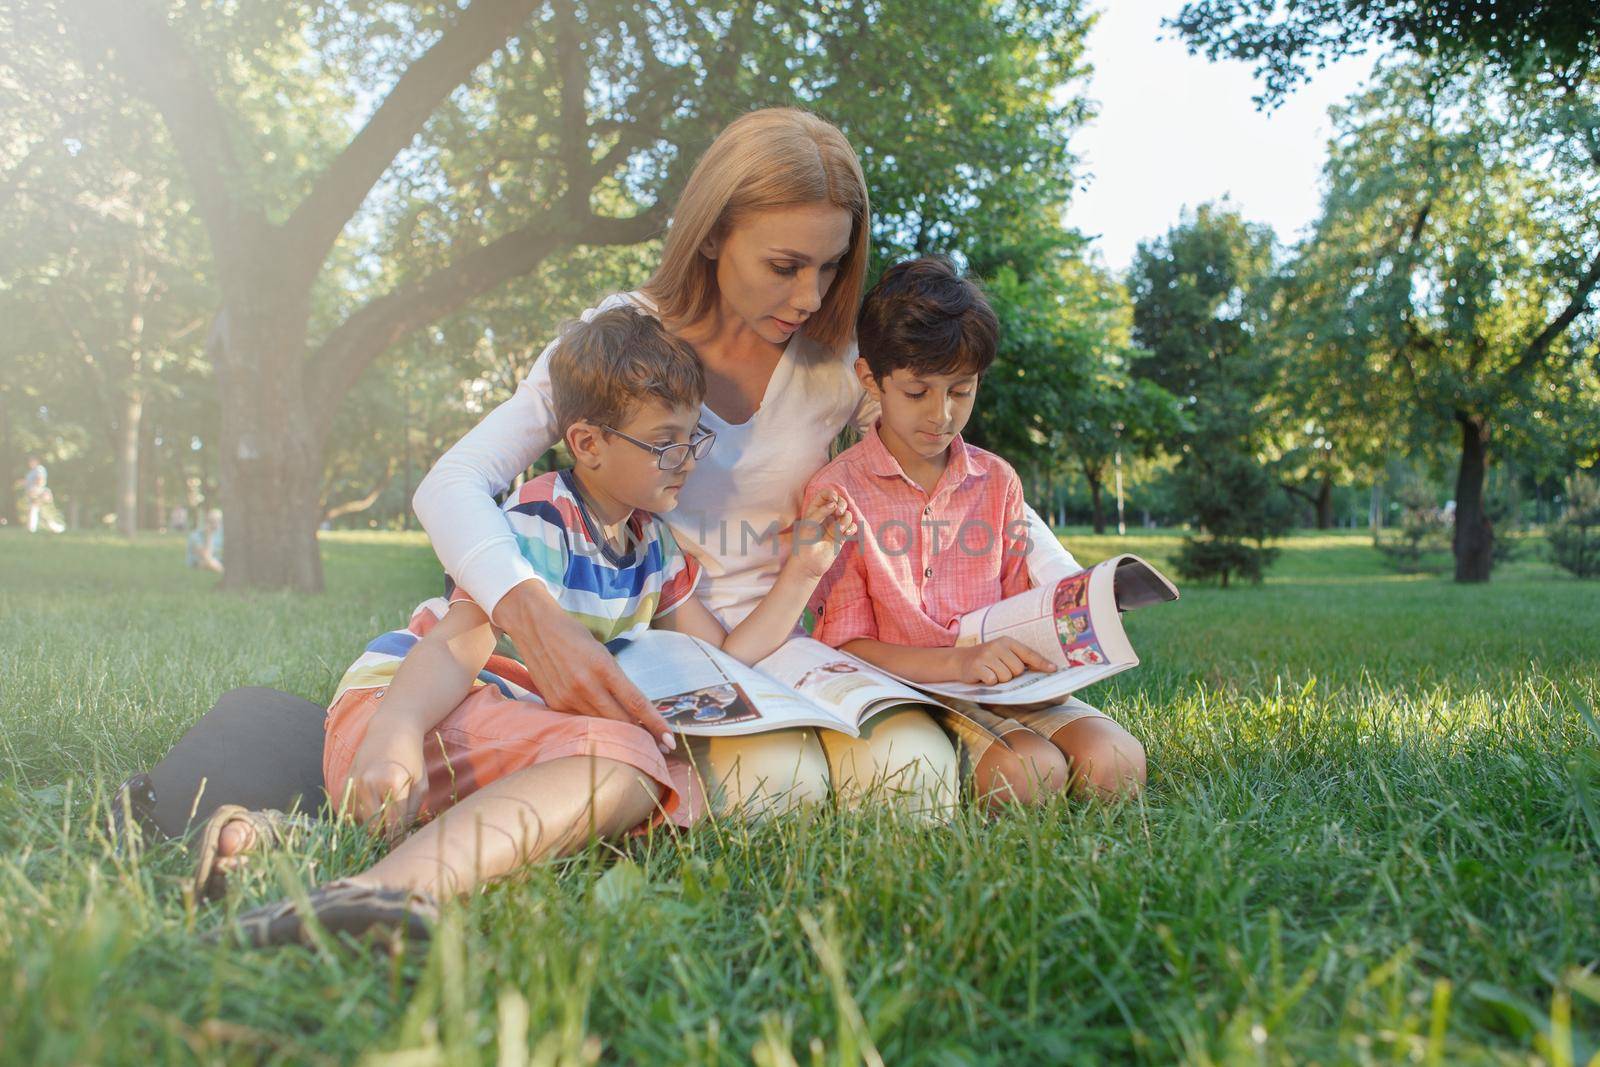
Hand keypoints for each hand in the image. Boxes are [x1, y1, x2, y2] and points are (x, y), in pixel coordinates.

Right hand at [345, 720, 427, 836]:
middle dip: (384, 838)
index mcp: (391, 784)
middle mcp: (367, 785)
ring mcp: (351, 785)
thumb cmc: (411, 758)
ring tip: (385, 819)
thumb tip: (403, 839)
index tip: (402, 852)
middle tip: (395, 838)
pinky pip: (348, 813)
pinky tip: (372, 808)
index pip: (392, 828)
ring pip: (359, 823)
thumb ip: (411, 813)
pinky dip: (360, 817)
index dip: (397, 843)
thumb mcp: (420, 784)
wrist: (390, 730)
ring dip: (372, 827)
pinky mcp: (342, 785)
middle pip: (373, 830)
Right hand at [496, 579, 675, 750]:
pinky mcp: (554, 703)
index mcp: (604, 667)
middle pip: (620, 721)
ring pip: (601, 724)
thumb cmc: (574, 635)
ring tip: (632, 737)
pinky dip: (594, 723)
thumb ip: (616, 680)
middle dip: (640, 734)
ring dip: (618, 731)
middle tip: (656, 745)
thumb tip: (632, 708)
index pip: (636, 703)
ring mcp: (568, 696)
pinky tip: (600, 723)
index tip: (670, 742)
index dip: (655, 724)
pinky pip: (581, 720)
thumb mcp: (602, 653)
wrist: (535, 626)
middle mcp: (586, 685)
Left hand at [793, 490, 857, 578]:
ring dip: (846, 519)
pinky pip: (852, 526)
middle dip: (842, 504)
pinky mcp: (841, 535)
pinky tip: (846, 534)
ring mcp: (834, 525)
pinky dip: (852, 528)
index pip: (825, 495)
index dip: (831, 494)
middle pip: (839, 501)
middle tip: (838, 512)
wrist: (809, 564)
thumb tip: (834, 504)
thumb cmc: (805, 543)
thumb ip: (821, 512)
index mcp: (815, 510)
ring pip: (847, 514)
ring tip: (840, 529)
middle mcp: (825, 516)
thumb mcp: (809, 524)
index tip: (833, 500)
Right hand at [949, 637, 1056, 685]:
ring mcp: (987, 655)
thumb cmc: (987, 659)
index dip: (1041, 663)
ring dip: (1000, 680)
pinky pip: (993, 680)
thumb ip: (1019, 659)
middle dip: (1011, 674)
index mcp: (1007, 642)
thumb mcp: (1002, 653)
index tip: (1053, 669)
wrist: (960, 660)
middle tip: (1000, 670)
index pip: (1029, 653)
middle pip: (1018, 669)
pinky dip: (990, 682)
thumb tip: (1044, 668)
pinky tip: (983, 676)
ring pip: (1006, 677)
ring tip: (991, 673)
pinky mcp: (978, 666)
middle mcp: (998, 646)